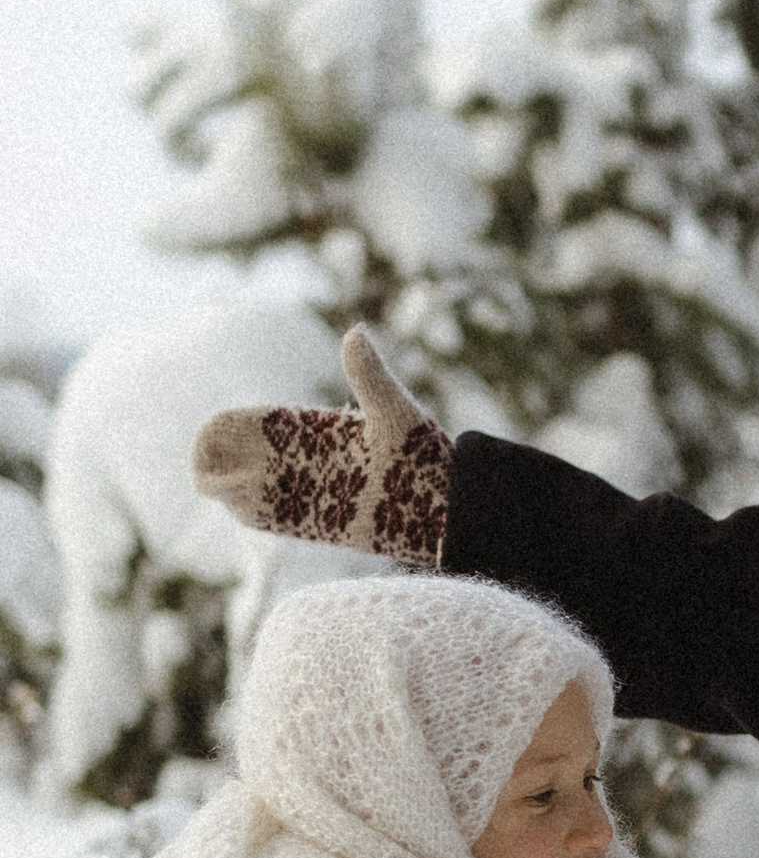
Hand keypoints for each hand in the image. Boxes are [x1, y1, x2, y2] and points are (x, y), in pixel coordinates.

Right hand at [190, 326, 453, 565]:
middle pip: (254, 458)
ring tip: (212, 485)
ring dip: (235, 488)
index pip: (268, 425)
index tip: (214, 432)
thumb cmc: (430, 458)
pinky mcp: (328, 524)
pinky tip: (235, 505)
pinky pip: (283, 519)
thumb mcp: (395, 414)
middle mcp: (316, 462)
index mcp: (325, 432)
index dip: (236, 428)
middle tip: (206, 467)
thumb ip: (371, 378)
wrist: (455, 509)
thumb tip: (355, 333)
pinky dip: (256, 511)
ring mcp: (319, 493)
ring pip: (262, 488)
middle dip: (225, 461)